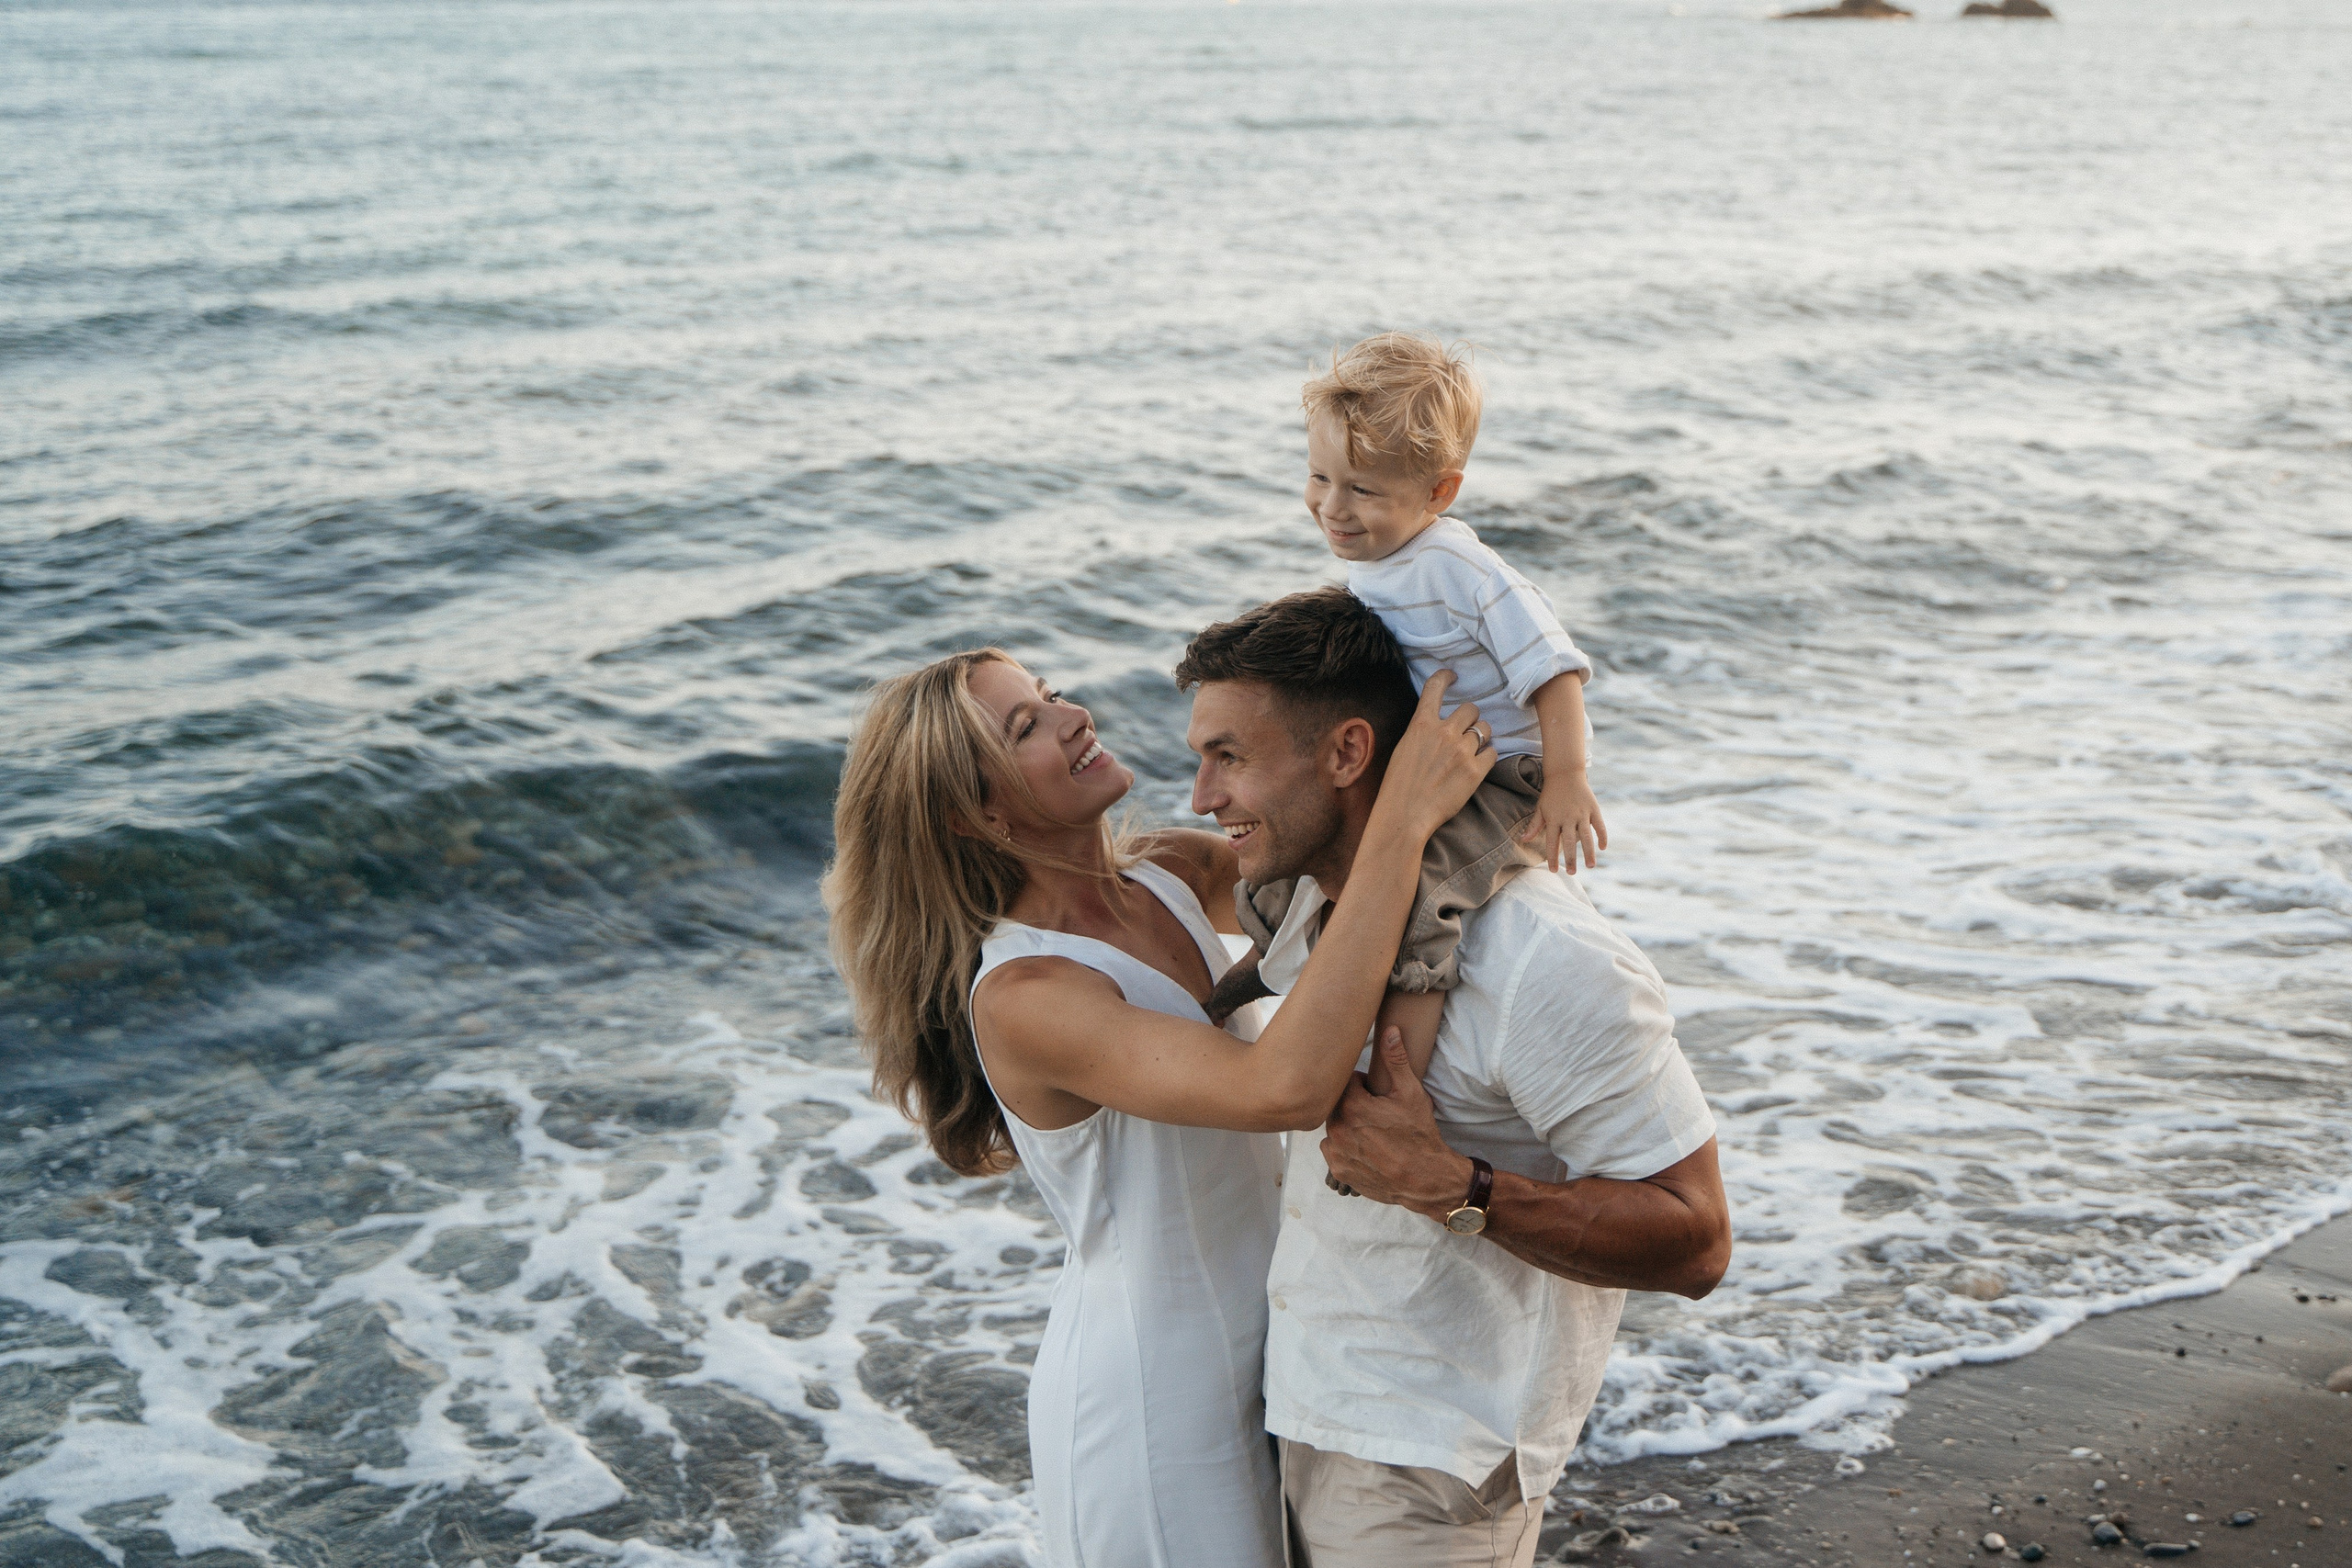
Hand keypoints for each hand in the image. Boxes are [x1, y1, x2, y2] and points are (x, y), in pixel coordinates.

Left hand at [1320, 1029, 1474, 1222]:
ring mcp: (1337, 1151)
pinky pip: (1333, 1149)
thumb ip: (1397, 1060)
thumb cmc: (1419, 1134)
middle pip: (1337, 1106)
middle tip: (1376, 1114)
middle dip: (1353, 1106)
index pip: (1346, 1083)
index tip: (1375, 1095)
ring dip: (1347, 1126)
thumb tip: (1390, 1030)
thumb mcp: (1411, 1094)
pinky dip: (1345, 1147)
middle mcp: (1338, 1128)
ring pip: (1334, 1127)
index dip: (1362, 1086)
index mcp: (1353, 1106)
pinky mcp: (1338, 1169)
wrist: (1425, 1178)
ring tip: (1372, 1133)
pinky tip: (1366, 1150)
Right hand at [1369, 671, 1493, 845]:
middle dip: (1471, 719)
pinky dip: (1487, 758)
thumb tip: (1438, 724)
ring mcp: (1462, 751)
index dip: (1446, 677)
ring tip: (1471, 752)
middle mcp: (1444, 732)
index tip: (1453, 676)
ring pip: (1485, 729)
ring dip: (1481, 737)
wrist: (1405, 815)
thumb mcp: (1404, 748)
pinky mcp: (1476, 771)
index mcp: (1421, 724)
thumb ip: (1423, 732)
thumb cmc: (1398, 785)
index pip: (1435, 687)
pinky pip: (1493, 752)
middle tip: (1466, 732)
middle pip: (1471, 709)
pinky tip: (1476, 767)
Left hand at [1522, 772, 1606, 872]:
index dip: (1552, 857)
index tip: (1554, 870)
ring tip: (1590, 866)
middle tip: (1572, 873)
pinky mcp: (1593, 808)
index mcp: (1553, 819)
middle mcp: (1568, 817)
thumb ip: (1534, 825)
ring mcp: (1581, 813)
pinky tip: (1603, 847)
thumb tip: (1523, 840)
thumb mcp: (1540, 808)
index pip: (1552, 842)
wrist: (1565, 773)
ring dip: (1588, 852)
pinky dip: (1602, 836)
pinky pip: (1599, 825)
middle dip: (1570, 858)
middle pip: (1569, 842)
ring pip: (1586, 836)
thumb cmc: (1551, 793)